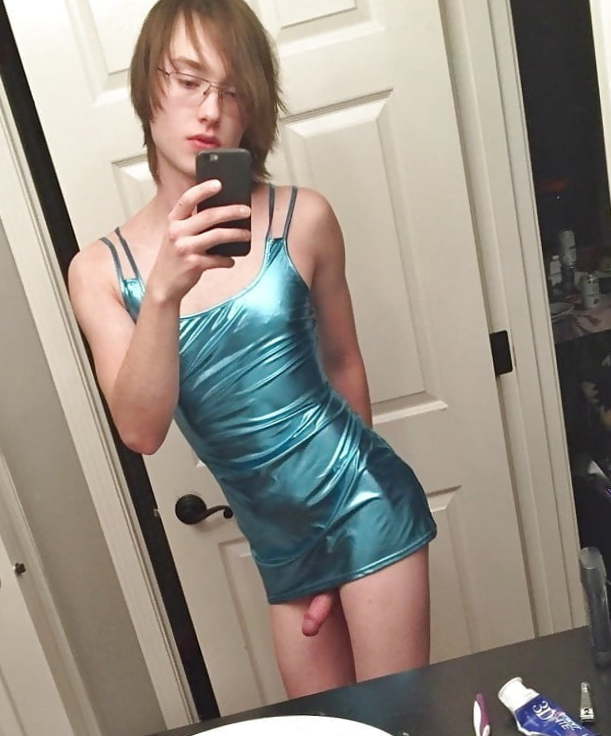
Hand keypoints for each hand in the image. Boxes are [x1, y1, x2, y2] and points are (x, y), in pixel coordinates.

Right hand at [148, 179, 250, 305]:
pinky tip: (231, 261)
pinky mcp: (193, 264)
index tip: (219, 184)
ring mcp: (185, 248)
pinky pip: (218, 259)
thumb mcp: (175, 236)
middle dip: (231, 211)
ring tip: (247, 234)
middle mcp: (177, 232)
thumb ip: (190, 223)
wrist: (163, 285)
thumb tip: (220, 214)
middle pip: (209, 216)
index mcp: (173, 221)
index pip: (188, 199)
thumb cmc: (174, 258)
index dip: (203, 190)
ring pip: (217, 235)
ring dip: (236, 234)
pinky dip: (227, 260)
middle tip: (246, 211)